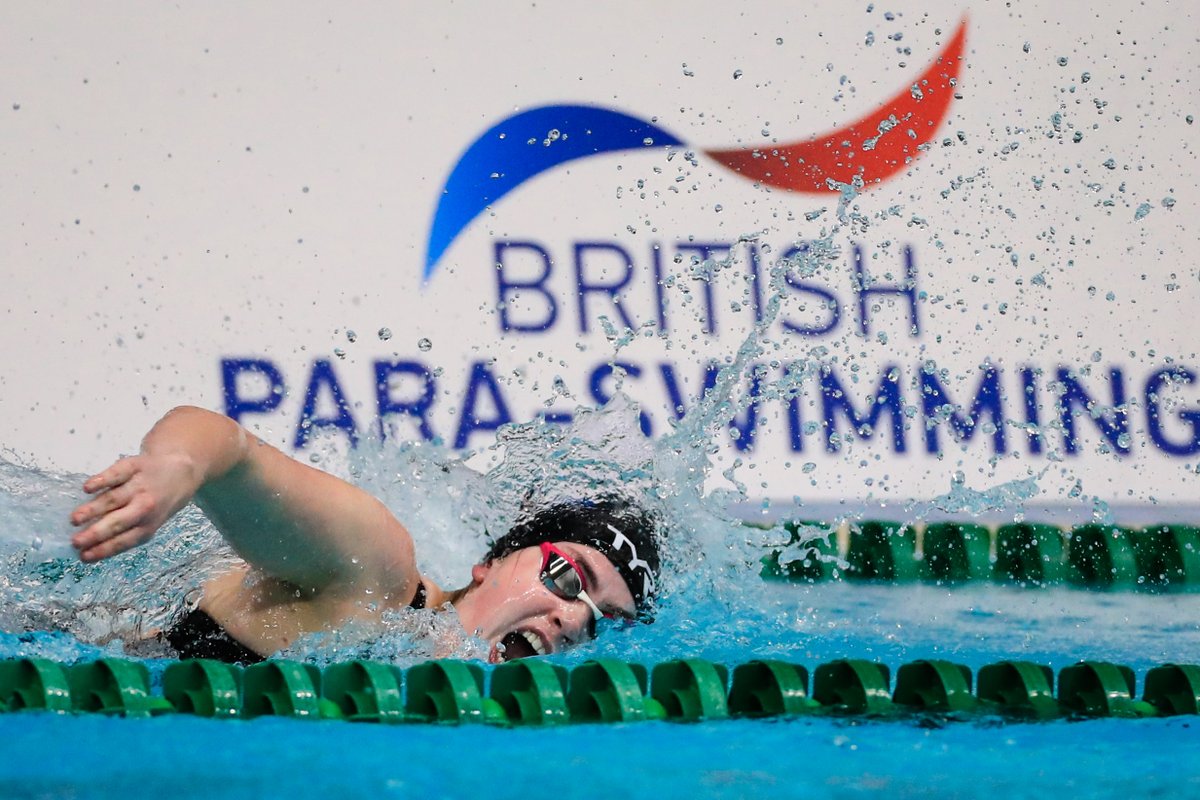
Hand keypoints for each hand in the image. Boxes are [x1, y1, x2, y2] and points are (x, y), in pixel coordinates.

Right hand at [70, 453, 197, 561]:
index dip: (104, 549)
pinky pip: (117, 474)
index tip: (83, 556)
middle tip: (75, 541)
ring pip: (114, 499)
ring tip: (75, 519)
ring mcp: (139, 485)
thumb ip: (125, 531)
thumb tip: (89, 547)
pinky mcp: (134, 466)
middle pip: (119, 521)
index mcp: (149, 524)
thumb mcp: (151, 521)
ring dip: (94, 509)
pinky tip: (87, 488)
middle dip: (97, 533)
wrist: (181, 470)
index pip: (125, 540)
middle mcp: (145, 506)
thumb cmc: (158, 501)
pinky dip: (103, 480)